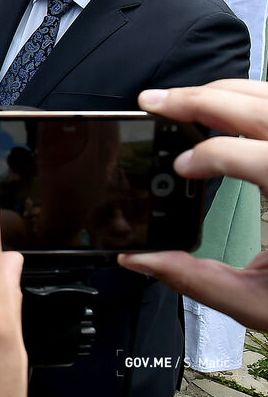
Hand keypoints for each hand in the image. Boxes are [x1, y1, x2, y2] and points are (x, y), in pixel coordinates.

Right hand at [119, 80, 267, 330]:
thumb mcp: (259, 303)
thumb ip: (198, 279)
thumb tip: (141, 259)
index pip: (250, 155)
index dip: (209, 155)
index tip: (182, 168)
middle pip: (255, 108)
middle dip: (197, 99)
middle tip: (154, 102)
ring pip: (267, 95)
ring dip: (220, 93)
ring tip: (179, 100)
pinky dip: (245, 98)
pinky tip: (222, 107)